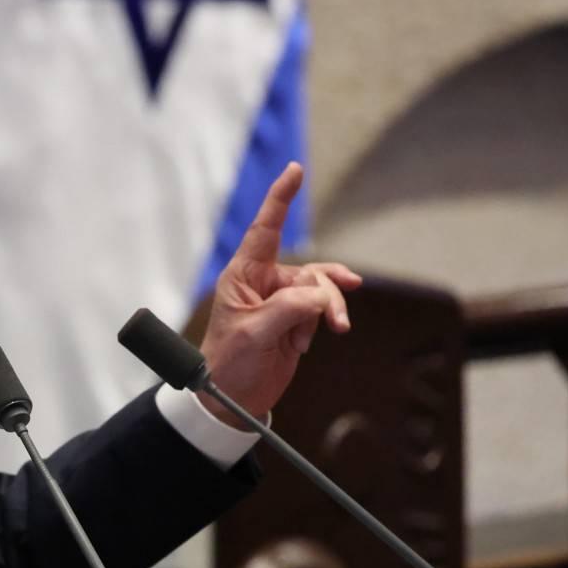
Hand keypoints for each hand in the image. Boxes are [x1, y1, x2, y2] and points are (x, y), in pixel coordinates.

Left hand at [197, 163, 361, 427]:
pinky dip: (327, 320)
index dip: (280, 199)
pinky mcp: (295, 318)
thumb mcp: (254, 335)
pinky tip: (312, 339)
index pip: (264, 229)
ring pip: (321, 289)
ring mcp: (281, 299)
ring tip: (336, 329)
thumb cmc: (230, 364)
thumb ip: (287, 310)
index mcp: (242, 276)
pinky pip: (323, 307)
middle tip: (334, 322)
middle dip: (326, 293)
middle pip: (309, 271)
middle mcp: (262, 282)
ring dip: (331, 308)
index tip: (295, 169)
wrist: (234, 398)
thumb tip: (319, 295)